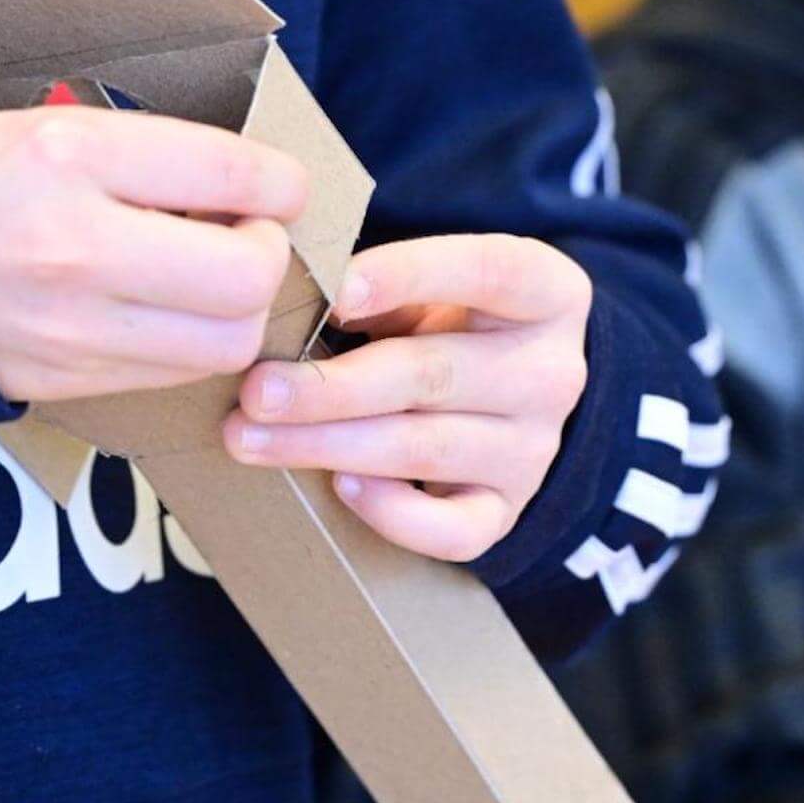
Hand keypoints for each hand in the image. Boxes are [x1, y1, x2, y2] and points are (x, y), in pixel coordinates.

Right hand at [0, 105, 306, 405]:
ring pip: (222, 343)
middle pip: (244, 277)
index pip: (228, 170)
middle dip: (268, 254)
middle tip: (247, 233)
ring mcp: (68, 326)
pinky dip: (190, 347)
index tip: (279, 184)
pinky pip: (169, 376)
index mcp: (67, 154)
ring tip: (211, 277)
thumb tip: (238, 184)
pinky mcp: (60, 381)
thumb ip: (140, 153)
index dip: (281, 180)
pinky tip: (165, 314)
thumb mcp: (39, 125)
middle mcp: (75, 245)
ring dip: (238, 311)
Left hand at [220, 234, 590, 560]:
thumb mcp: (446, 283)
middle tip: (256, 390)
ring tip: (254, 438)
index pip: (486, 272)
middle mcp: (549, 373)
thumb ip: (389, 285)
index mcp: (545, 293)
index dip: (408, 276)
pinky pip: (455, 530)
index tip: (333, 290)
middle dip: (332, 386)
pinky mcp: (508, 510)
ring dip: (330, 445)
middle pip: (433, 375)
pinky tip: (340, 486)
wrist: (525, 395)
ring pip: (426, 449)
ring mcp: (533, 449)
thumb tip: (287, 299)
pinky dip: (395, 514)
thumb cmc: (460, 321)